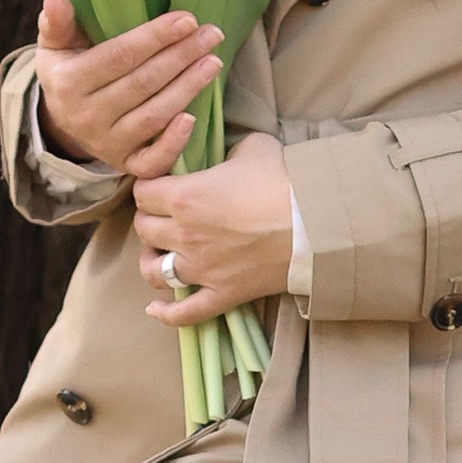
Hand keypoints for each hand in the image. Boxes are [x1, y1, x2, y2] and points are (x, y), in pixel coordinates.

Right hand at [36, 0, 223, 178]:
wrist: (63, 122)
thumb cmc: (68, 71)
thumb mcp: (55, 46)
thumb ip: (56, 24)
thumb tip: (55, 0)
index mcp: (69, 83)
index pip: (120, 56)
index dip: (155, 37)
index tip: (187, 19)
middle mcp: (87, 117)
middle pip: (143, 83)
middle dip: (181, 57)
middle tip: (211, 35)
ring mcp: (107, 144)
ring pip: (153, 116)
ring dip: (187, 89)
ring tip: (213, 62)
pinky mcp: (125, 165)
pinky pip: (152, 162)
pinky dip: (173, 144)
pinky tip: (194, 118)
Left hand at [136, 135, 294, 323]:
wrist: (318, 222)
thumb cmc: (285, 180)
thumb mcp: (253, 148)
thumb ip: (227, 154)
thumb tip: (225, 161)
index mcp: (185, 196)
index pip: (143, 193)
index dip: (148, 188)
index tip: (159, 188)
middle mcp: (185, 234)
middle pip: (145, 230)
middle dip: (150, 221)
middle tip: (164, 217)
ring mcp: (201, 269)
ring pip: (154, 272)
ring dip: (151, 262)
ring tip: (160, 255)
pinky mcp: (222, 294)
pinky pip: (184, 313)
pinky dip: (165, 314)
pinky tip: (155, 309)